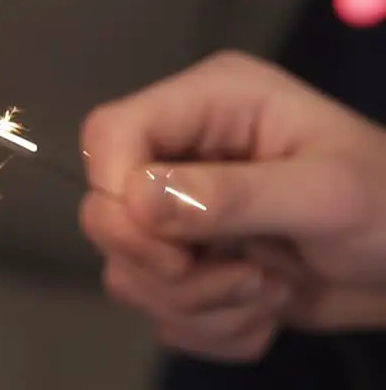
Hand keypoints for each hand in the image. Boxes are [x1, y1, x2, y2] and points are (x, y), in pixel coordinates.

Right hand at [79, 51, 385, 360]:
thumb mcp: (327, 195)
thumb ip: (232, 195)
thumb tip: (136, 201)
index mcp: (210, 104)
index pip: (112, 131)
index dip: (116, 190)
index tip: (169, 247)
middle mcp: (182, 151)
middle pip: (105, 210)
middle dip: (169, 265)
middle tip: (244, 276)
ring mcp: (181, 211)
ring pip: (128, 271)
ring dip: (202, 303)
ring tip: (272, 289)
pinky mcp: (188, 263)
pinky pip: (159, 309)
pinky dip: (213, 328)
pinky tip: (266, 308)